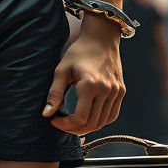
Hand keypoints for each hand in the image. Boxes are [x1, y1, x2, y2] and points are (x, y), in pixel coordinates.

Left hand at [42, 19, 124, 134]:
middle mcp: (106, 90)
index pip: (80, 118)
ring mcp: (116, 91)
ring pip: (102, 122)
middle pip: (91, 123)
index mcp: (90, 85)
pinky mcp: (121, 91)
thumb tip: (46, 113)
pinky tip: (89, 117)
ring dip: (87, 127)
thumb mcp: (62, 70)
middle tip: (62, 123)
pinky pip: (112, 115)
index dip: (65, 125)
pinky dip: (100, 121)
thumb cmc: (79, 52)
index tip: (54, 120)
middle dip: (74, 128)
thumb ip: (54, 93)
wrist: (101, 38)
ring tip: (73, 122)